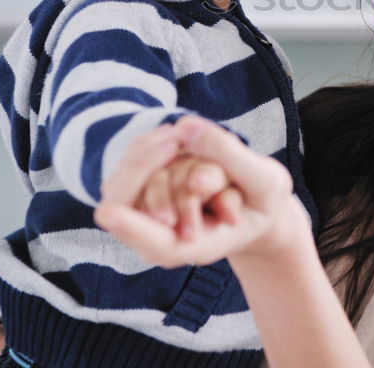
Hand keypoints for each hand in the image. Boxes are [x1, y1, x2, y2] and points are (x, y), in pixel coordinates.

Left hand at [95, 116, 303, 268]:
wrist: (256, 206)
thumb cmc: (264, 199)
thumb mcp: (265, 177)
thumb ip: (228, 155)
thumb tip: (184, 127)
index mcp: (200, 246)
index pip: (159, 243)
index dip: (134, 227)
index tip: (108, 213)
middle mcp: (164, 238)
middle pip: (127, 205)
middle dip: (146, 165)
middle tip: (176, 136)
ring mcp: (148, 219)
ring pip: (124, 182)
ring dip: (150, 152)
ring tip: (181, 136)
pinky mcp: (140, 196)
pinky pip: (129, 165)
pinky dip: (147, 145)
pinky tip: (173, 137)